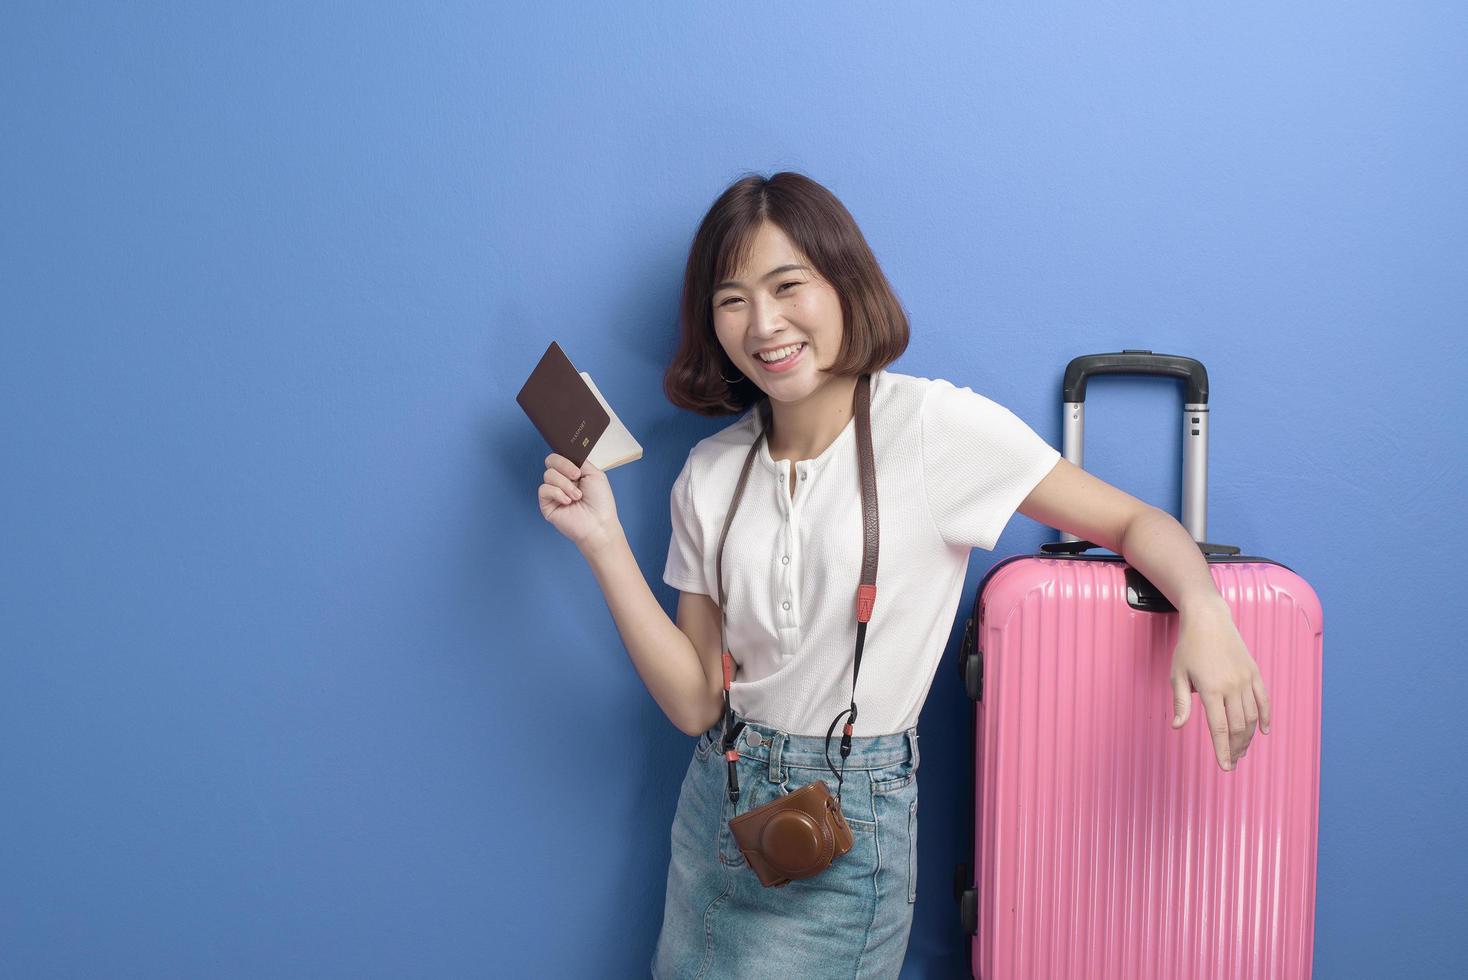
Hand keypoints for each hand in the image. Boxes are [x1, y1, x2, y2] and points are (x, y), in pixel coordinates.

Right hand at [538, 453, 620, 553]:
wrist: (598, 523)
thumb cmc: (600, 502)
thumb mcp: (594, 474)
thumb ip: (580, 461)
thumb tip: (567, 455)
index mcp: (572, 473)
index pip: (560, 457)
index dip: (565, 459)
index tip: (577, 470)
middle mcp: (562, 481)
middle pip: (550, 461)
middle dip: (564, 467)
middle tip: (577, 477)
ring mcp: (553, 492)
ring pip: (548, 475)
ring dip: (565, 485)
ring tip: (577, 497)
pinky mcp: (546, 504)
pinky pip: (544, 489)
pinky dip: (557, 493)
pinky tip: (567, 502)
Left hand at [1169, 599, 1271, 771]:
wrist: (1208, 620)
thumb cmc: (1188, 648)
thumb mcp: (1177, 674)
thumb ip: (1181, 703)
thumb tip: (1178, 727)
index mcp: (1211, 689)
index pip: (1219, 728)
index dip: (1222, 750)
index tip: (1225, 767)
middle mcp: (1232, 686)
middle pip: (1238, 726)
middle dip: (1235, 748)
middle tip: (1232, 761)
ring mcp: (1246, 679)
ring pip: (1252, 716)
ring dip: (1248, 737)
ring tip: (1242, 750)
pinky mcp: (1255, 673)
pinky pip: (1264, 700)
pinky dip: (1266, 717)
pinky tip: (1264, 731)